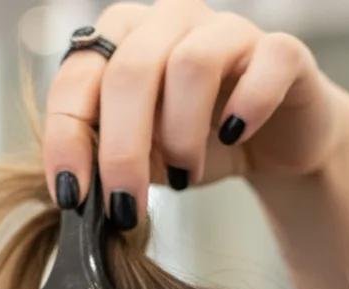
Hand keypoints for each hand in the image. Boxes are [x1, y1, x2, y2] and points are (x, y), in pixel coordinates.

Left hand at [42, 0, 348, 225]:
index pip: (77, 77)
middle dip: (122, 151)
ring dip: (182, 136)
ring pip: (191, 64)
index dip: (67, 137)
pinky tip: (235, 137)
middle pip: (130, 71)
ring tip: (187, 177)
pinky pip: (267, 62)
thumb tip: (71, 199)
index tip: (70, 196)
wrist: (269, 145)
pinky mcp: (281, 51)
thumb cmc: (192, 146)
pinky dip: (248, 106)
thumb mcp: (135, 159)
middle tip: (124, 208)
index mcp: (120, 41)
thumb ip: (100, 162)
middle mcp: (169, 21)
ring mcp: (227, 29)